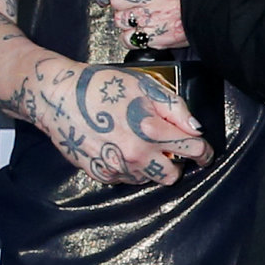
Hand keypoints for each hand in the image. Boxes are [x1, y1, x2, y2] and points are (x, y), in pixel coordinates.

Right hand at [41, 63, 204, 186]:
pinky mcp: (102, 174)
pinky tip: (119, 147)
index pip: (193, 151)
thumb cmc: (102, 87)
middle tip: (167, 148)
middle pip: (172, 175)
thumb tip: (196, 129)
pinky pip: (126, 179)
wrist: (59, 99)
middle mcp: (137, 155)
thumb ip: (176, 108)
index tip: (204, 153)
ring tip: (137, 143)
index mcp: (152, 131)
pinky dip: (129, 168)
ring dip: (150, 166)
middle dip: (175, 163)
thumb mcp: (145, 86)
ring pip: (148, 179)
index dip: (204, 152)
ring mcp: (117, 168)